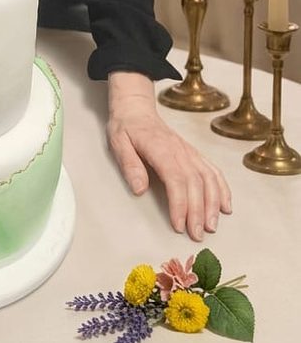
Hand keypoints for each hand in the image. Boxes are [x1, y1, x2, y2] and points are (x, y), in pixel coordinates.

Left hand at [107, 72, 231, 240]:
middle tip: (197, 235)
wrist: (136, 108)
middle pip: (195, 183)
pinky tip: (225, 206)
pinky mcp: (194, 154)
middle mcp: (180, 150)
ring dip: (213, 204)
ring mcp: (189, 152)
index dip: (180, 204)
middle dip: (198, 212)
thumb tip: (139, 189)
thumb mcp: (118, 142)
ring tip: (212, 226)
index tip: (179, 225)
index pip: (175, 179)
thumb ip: (129, 165)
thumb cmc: (126, 127)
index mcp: (160, 148)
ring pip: (209, 179)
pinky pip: (213, 171)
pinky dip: (222, 189)